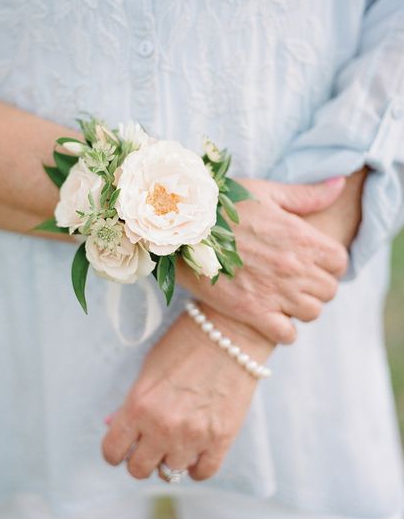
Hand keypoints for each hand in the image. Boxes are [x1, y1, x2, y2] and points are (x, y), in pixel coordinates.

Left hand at [102, 306, 272, 480]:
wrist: (230, 332)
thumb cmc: (185, 343)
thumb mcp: (149, 368)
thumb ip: (132, 401)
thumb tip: (115, 424)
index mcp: (139, 406)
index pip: (113, 451)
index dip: (115, 450)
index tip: (123, 446)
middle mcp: (162, 426)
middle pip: (139, 469)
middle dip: (141, 458)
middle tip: (149, 444)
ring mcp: (193, 436)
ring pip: (170, 473)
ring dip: (170, 459)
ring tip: (176, 441)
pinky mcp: (221, 439)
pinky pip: (202, 473)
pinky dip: (197, 466)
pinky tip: (196, 451)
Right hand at [177, 176, 348, 344]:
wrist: (179, 230)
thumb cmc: (222, 205)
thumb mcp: (265, 192)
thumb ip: (306, 195)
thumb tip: (339, 184)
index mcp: (300, 237)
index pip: (339, 261)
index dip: (328, 262)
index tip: (311, 261)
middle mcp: (293, 267)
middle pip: (329, 290)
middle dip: (315, 285)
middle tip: (294, 280)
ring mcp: (274, 292)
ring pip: (311, 313)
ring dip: (300, 307)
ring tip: (282, 297)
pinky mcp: (252, 312)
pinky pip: (287, 335)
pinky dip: (282, 330)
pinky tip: (269, 316)